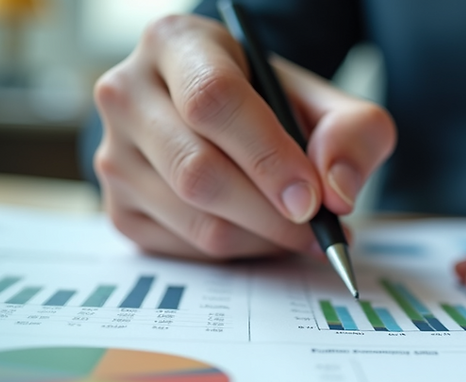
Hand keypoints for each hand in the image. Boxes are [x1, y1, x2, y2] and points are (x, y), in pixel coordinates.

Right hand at [93, 14, 394, 258]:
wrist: (228, 120)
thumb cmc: (273, 105)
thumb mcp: (324, 102)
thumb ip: (352, 134)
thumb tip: (337, 192)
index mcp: (176, 43)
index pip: (213, 100)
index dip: (268, 156)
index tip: (311, 198)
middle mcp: (127, 94)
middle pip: (198, 171)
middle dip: (272, 214)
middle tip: (320, 228)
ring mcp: (113, 155)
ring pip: (195, 219)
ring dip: (263, 238)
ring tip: (301, 230)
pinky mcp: (119, 209)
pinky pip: (187, 249)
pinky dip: (241, 252)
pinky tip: (264, 233)